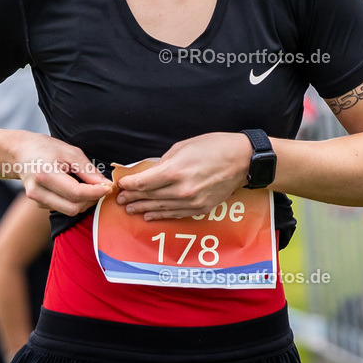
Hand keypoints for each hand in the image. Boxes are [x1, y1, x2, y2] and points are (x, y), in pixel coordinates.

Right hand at [15, 132, 111, 215]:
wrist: (21, 152)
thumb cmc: (45, 148)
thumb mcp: (70, 152)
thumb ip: (88, 170)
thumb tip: (105, 184)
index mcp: (45, 174)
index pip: (75, 192)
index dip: (95, 192)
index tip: (108, 187)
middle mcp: (38, 191)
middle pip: (73, 207)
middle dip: (91, 200)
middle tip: (102, 187)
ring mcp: (37, 200)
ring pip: (69, 210)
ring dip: (84, 202)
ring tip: (90, 186)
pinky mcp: (39, 204)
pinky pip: (63, 208)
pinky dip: (74, 201)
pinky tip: (76, 188)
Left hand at [116, 132, 252, 220]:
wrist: (241, 160)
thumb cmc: (213, 147)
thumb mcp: (183, 147)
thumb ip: (163, 162)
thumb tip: (149, 173)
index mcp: (175, 171)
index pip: (143, 182)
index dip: (129, 185)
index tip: (122, 185)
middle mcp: (182, 190)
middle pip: (149, 197)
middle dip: (133, 198)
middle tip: (121, 200)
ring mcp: (192, 202)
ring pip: (160, 208)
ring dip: (143, 208)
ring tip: (131, 209)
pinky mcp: (201, 209)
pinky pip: (176, 214)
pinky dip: (161, 215)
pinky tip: (150, 215)